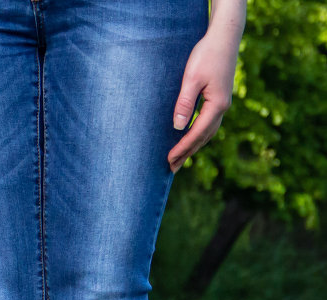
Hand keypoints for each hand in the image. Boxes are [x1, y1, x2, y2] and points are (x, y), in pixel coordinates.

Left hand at [167, 14, 243, 172]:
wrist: (224, 38)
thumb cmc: (206, 55)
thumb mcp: (191, 79)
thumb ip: (185, 103)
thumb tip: (178, 127)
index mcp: (217, 105)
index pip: (196, 134)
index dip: (182, 149)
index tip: (168, 161)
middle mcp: (222, 108)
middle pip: (203, 137)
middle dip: (187, 153)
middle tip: (171, 169)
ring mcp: (223, 103)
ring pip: (207, 132)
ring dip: (194, 146)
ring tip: (180, 159)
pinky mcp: (219, 98)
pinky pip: (208, 123)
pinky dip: (198, 134)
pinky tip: (190, 137)